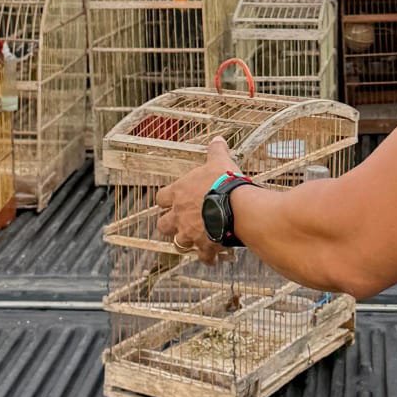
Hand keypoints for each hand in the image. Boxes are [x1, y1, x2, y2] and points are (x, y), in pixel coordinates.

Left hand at [155, 136, 240, 265]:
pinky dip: (207, 257)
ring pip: (179, 242)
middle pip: (163, 225)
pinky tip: (213, 257)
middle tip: (183, 222)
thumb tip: (217, 139)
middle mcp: (179, 215)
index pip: (161, 198)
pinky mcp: (203, 246)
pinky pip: (202, 256)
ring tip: (198, 240)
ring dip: (187, 241)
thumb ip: (215, 151)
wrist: (235, 206)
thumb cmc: (224, 182)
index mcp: (179, 193)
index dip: (166, 200)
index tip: (173, 200)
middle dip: (170, 224)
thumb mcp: (219, 162)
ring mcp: (189, 232)